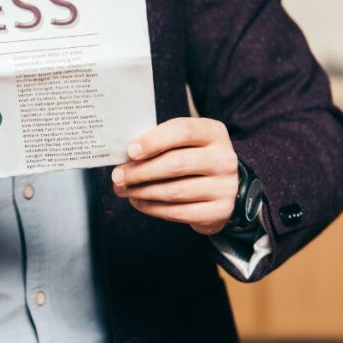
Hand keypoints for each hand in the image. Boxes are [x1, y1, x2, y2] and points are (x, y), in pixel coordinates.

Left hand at [112, 117, 238, 235]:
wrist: (225, 187)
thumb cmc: (194, 158)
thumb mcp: (186, 142)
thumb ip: (161, 142)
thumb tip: (126, 155)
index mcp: (213, 132)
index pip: (183, 131)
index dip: (154, 140)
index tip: (130, 151)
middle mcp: (224, 159)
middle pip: (176, 164)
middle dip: (140, 171)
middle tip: (117, 175)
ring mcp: (225, 187)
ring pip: (175, 191)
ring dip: (142, 191)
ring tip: (123, 189)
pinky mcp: (219, 211)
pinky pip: (179, 212)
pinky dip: (153, 208)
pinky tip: (138, 202)